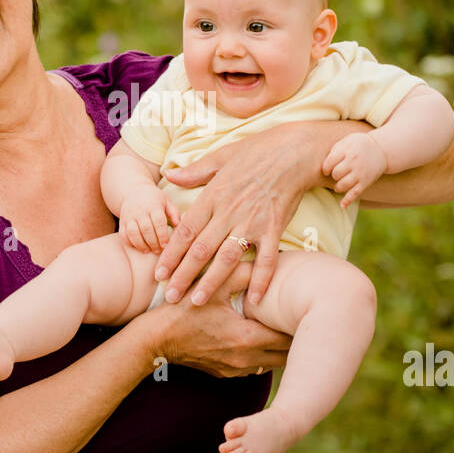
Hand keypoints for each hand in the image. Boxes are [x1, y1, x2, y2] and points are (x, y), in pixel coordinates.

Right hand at [119, 187, 180, 253]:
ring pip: (133, 233)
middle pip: (146, 229)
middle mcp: (140, 211)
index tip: (166, 245)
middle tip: (159, 251)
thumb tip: (178, 225)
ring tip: (148, 251)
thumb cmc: (154, 199)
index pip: (158, 221)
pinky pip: (123, 235)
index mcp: (153, 205)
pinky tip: (138, 247)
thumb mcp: (166, 201)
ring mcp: (129, 217)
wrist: (133, 192)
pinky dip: (130, 243)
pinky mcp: (122, 222)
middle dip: (153, 242)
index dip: (162, 235)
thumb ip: (174, 213)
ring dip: (141, 245)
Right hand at [148, 262, 290, 377]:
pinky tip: (256, 339)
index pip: (288, 337)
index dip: (296, 324)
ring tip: (278, 329)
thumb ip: (242, 272)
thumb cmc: (184, 311)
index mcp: (246, 337)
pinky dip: (260, 356)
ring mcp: (236, 370)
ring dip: (277, 350)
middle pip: (286, 356)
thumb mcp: (212, 286)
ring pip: (271, 364)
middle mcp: (245, 359)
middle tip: (293, 320)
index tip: (298, 311)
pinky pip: (254, 368)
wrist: (157, 339)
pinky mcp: (226, 374)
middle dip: (292, 339)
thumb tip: (264, 262)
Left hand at [153, 123, 312, 308]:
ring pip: (227, 258)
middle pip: (201, 249)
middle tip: (172, 296)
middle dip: (184, 275)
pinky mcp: (275, 228)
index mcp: (213, 196)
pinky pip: (267, 259)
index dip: (170, 254)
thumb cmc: (257, 151)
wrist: (294, 151)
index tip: (159, 273)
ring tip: (198, 302)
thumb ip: (194, 172)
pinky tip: (255, 300)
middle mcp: (229, 212)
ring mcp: (253, 222)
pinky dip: (261, 280)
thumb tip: (168, 176)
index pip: (185, 231)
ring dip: (211, 282)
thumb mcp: (220, 156)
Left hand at [322, 132, 388, 208]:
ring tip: (338, 185)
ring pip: (343, 185)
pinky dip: (348, 201)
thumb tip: (323, 166)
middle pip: (336, 174)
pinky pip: (355, 193)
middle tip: (337, 174)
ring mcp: (360, 173)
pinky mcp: (366, 182)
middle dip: (334, 175)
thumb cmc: (358, 145)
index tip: (327, 170)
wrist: (381, 149)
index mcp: (347, 151)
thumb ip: (334, 151)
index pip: (329, 163)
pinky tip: (342, 205)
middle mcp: (354, 162)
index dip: (326, 168)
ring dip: (338, 187)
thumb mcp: (346, 141)